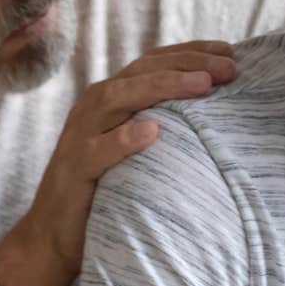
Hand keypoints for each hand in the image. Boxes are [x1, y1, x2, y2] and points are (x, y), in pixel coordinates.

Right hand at [0, 40, 236, 285]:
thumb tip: (216, 108)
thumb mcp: (137, 147)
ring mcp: (81, 135)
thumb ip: (163, 122)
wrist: (55, 235)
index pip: (153, 62)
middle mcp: (95, 108)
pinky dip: (124, 138)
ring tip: (202, 85)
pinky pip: (98, 149)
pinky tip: (153, 131)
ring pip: (119, 98)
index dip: (190, 52)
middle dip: (187, 64)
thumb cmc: (107, 187)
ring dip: (162, 87)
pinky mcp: (74, 169)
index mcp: (113, 98)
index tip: (229, 50)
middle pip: (142, 71)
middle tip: (229, 67)